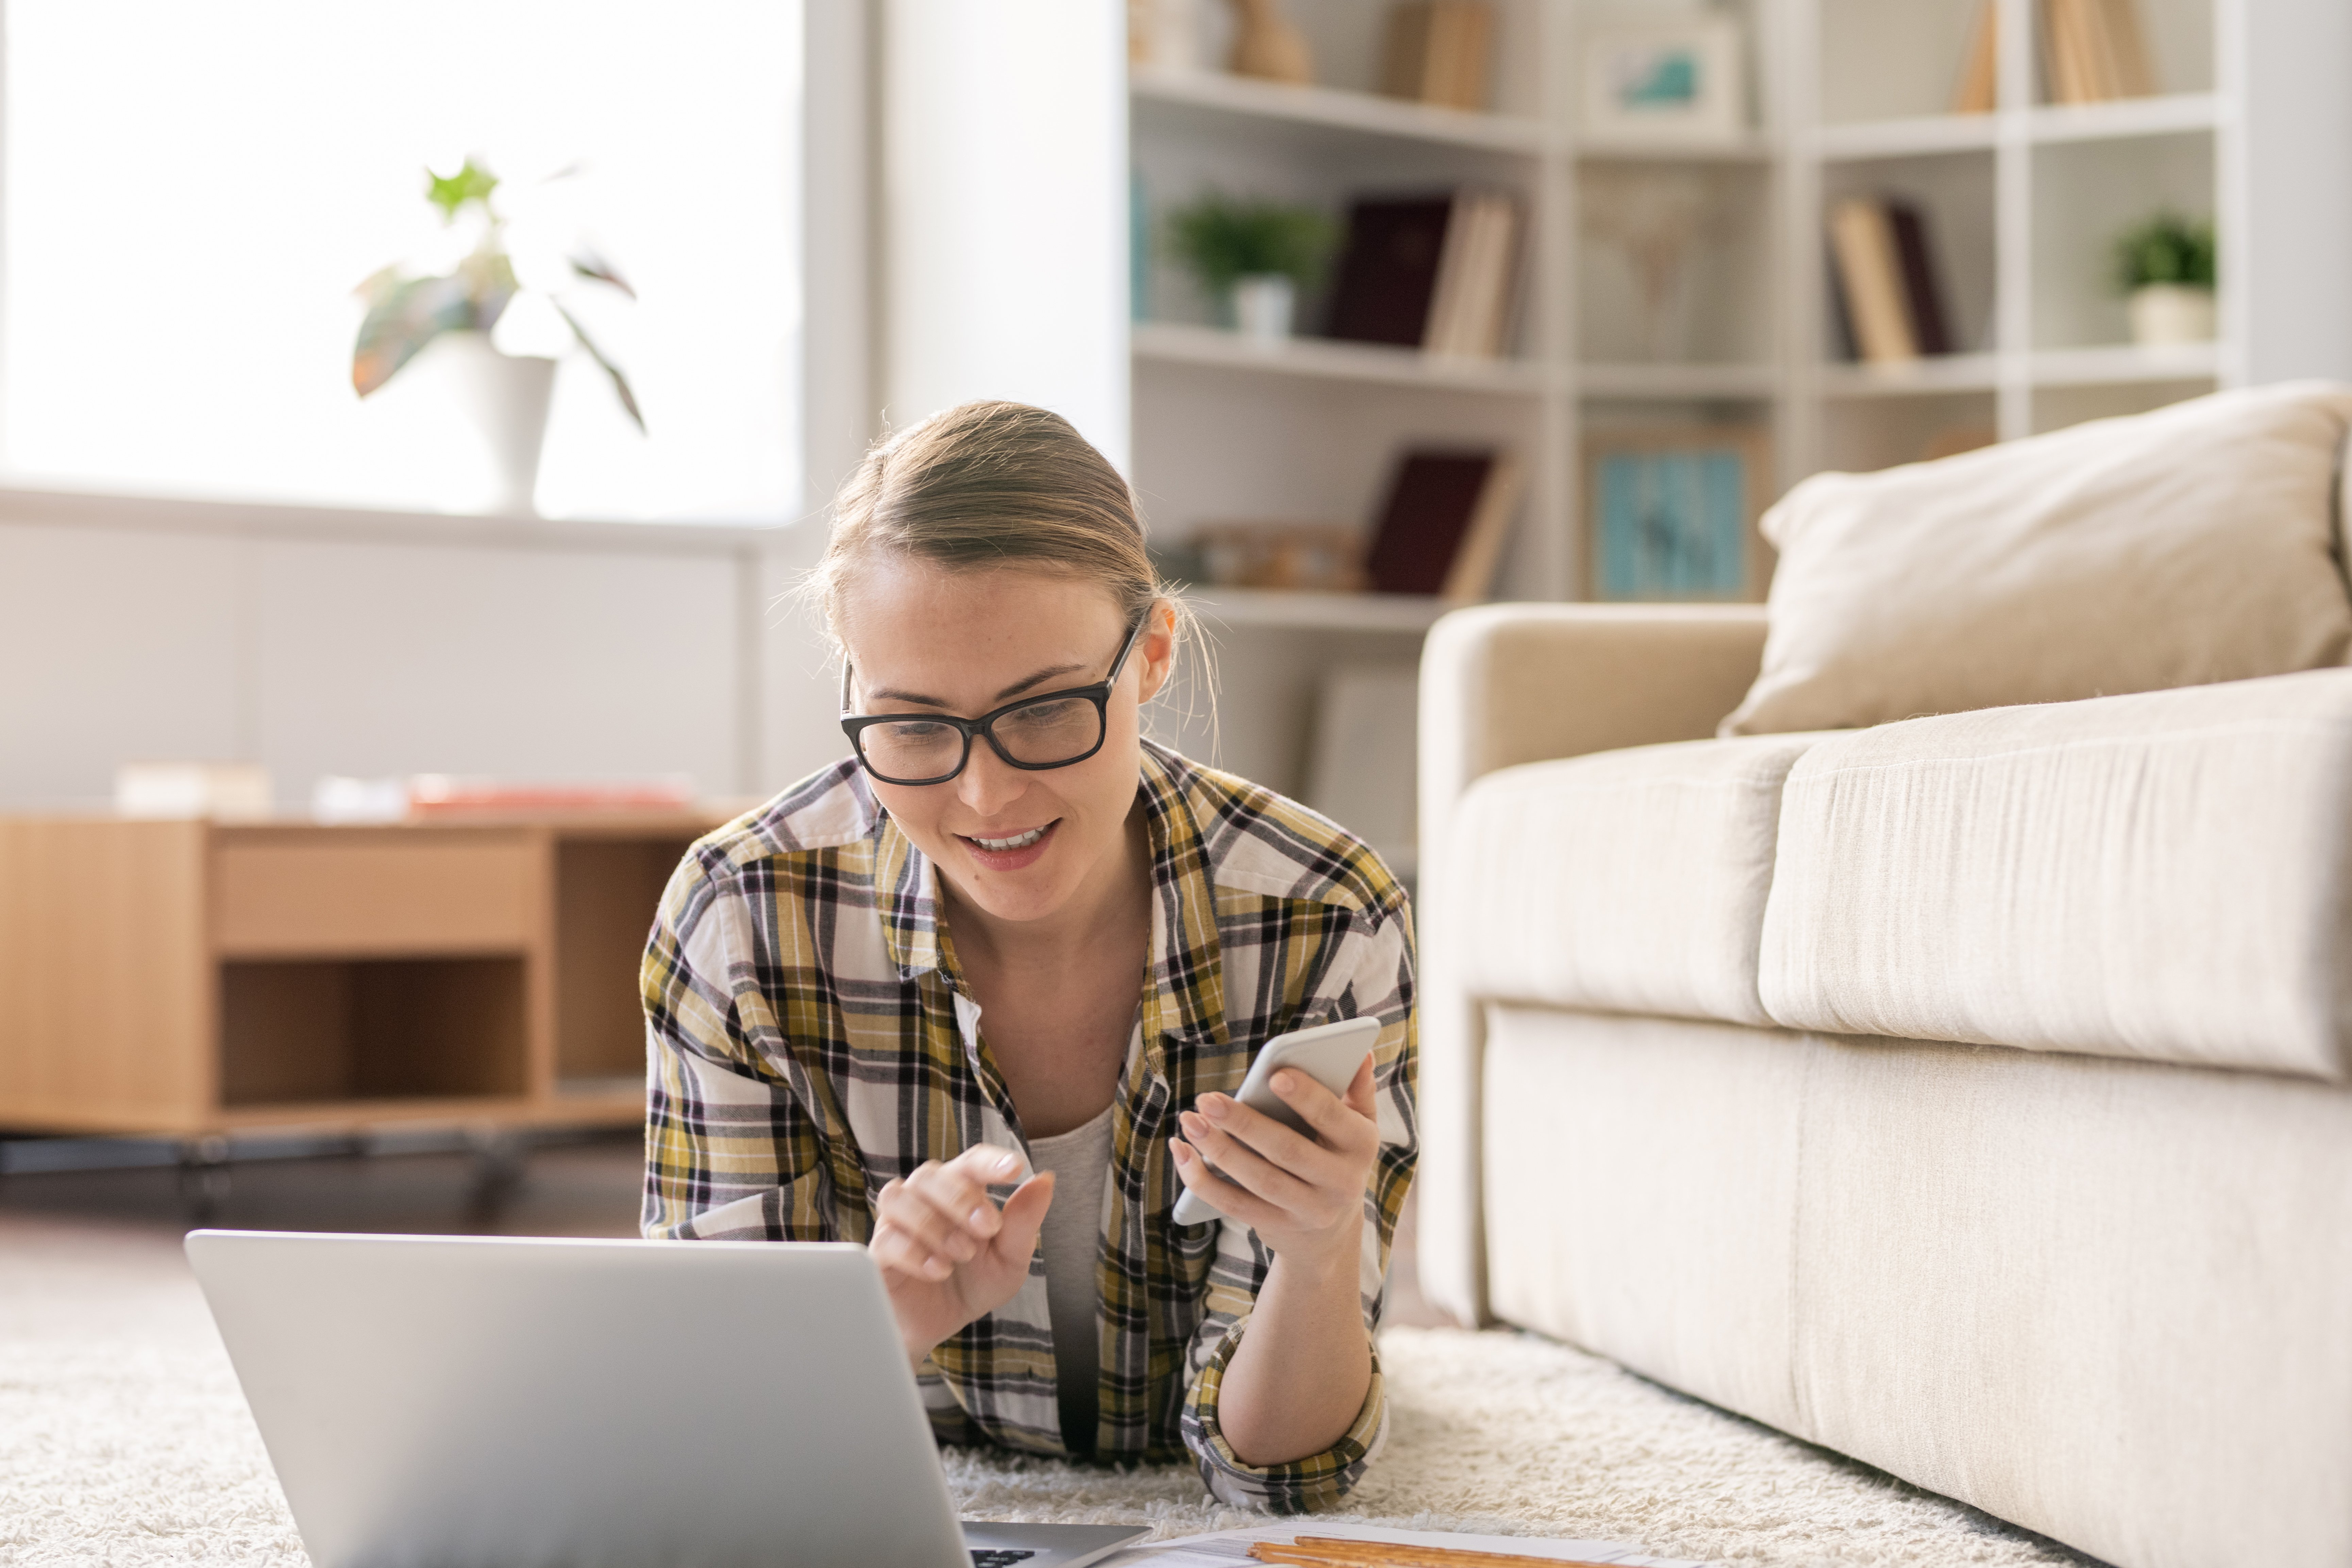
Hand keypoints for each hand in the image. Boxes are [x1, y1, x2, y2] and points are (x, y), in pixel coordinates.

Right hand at [871, 1143, 1054, 1365]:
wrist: (942, 1326)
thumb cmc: (975, 1283)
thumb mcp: (1010, 1259)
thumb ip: (1024, 1221)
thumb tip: (1044, 1179)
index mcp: (961, 1192)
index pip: (971, 1162)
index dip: (990, 1161)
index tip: (1014, 1169)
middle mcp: (924, 1198)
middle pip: (931, 1174)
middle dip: (961, 1199)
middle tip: (988, 1230)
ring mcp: (897, 1222)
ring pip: (899, 1196)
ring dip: (934, 1223)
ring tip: (961, 1254)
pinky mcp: (877, 1252)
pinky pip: (885, 1237)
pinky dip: (914, 1251)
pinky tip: (938, 1270)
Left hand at [1170, 1055, 1379, 1270]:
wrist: (1330, 1233)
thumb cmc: (1337, 1157)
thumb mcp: (1358, 1125)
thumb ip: (1357, 1089)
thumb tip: (1360, 1052)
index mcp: (1360, 1146)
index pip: (1332, 1118)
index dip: (1305, 1097)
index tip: (1274, 1075)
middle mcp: (1341, 1183)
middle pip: (1287, 1150)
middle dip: (1244, 1123)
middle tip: (1208, 1099)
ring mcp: (1308, 1210)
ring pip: (1258, 1179)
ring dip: (1218, 1149)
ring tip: (1190, 1120)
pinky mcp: (1277, 1227)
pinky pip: (1235, 1205)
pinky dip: (1203, 1181)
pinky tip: (1182, 1153)